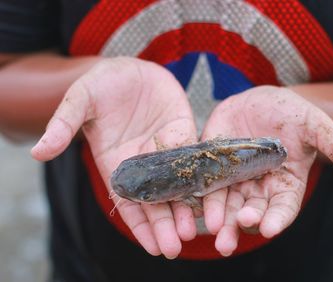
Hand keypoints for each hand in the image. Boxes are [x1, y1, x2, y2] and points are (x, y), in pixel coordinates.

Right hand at [31, 57, 197, 258]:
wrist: (128, 67)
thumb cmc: (101, 84)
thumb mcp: (79, 100)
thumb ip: (63, 125)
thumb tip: (36, 152)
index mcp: (116, 162)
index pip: (128, 201)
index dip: (139, 224)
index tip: (152, 246)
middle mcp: (143, 162)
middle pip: (156, 200)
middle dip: (165, 224)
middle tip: (176, 247)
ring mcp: (165, 149)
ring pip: (178, 183)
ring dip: (186, 207)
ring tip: (195, 230)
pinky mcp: (183, 133)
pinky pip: (195, 157)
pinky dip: (202, 175)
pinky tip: (211, 194)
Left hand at [201, 86, 332, 255]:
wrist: (260, 100)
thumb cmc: (292, 113)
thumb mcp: (315, 125)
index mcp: (286, 182)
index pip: (283, 207)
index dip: (276, 218)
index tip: (267, 228)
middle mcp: (259, 186)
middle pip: (251, 211)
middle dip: (240, 225)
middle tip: (228, 240)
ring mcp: (235, 177)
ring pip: (226, 203)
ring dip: (218, 218)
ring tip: (211, 230)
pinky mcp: (214, 166)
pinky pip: (205, 183)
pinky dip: (199, 194)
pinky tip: (190, 204)